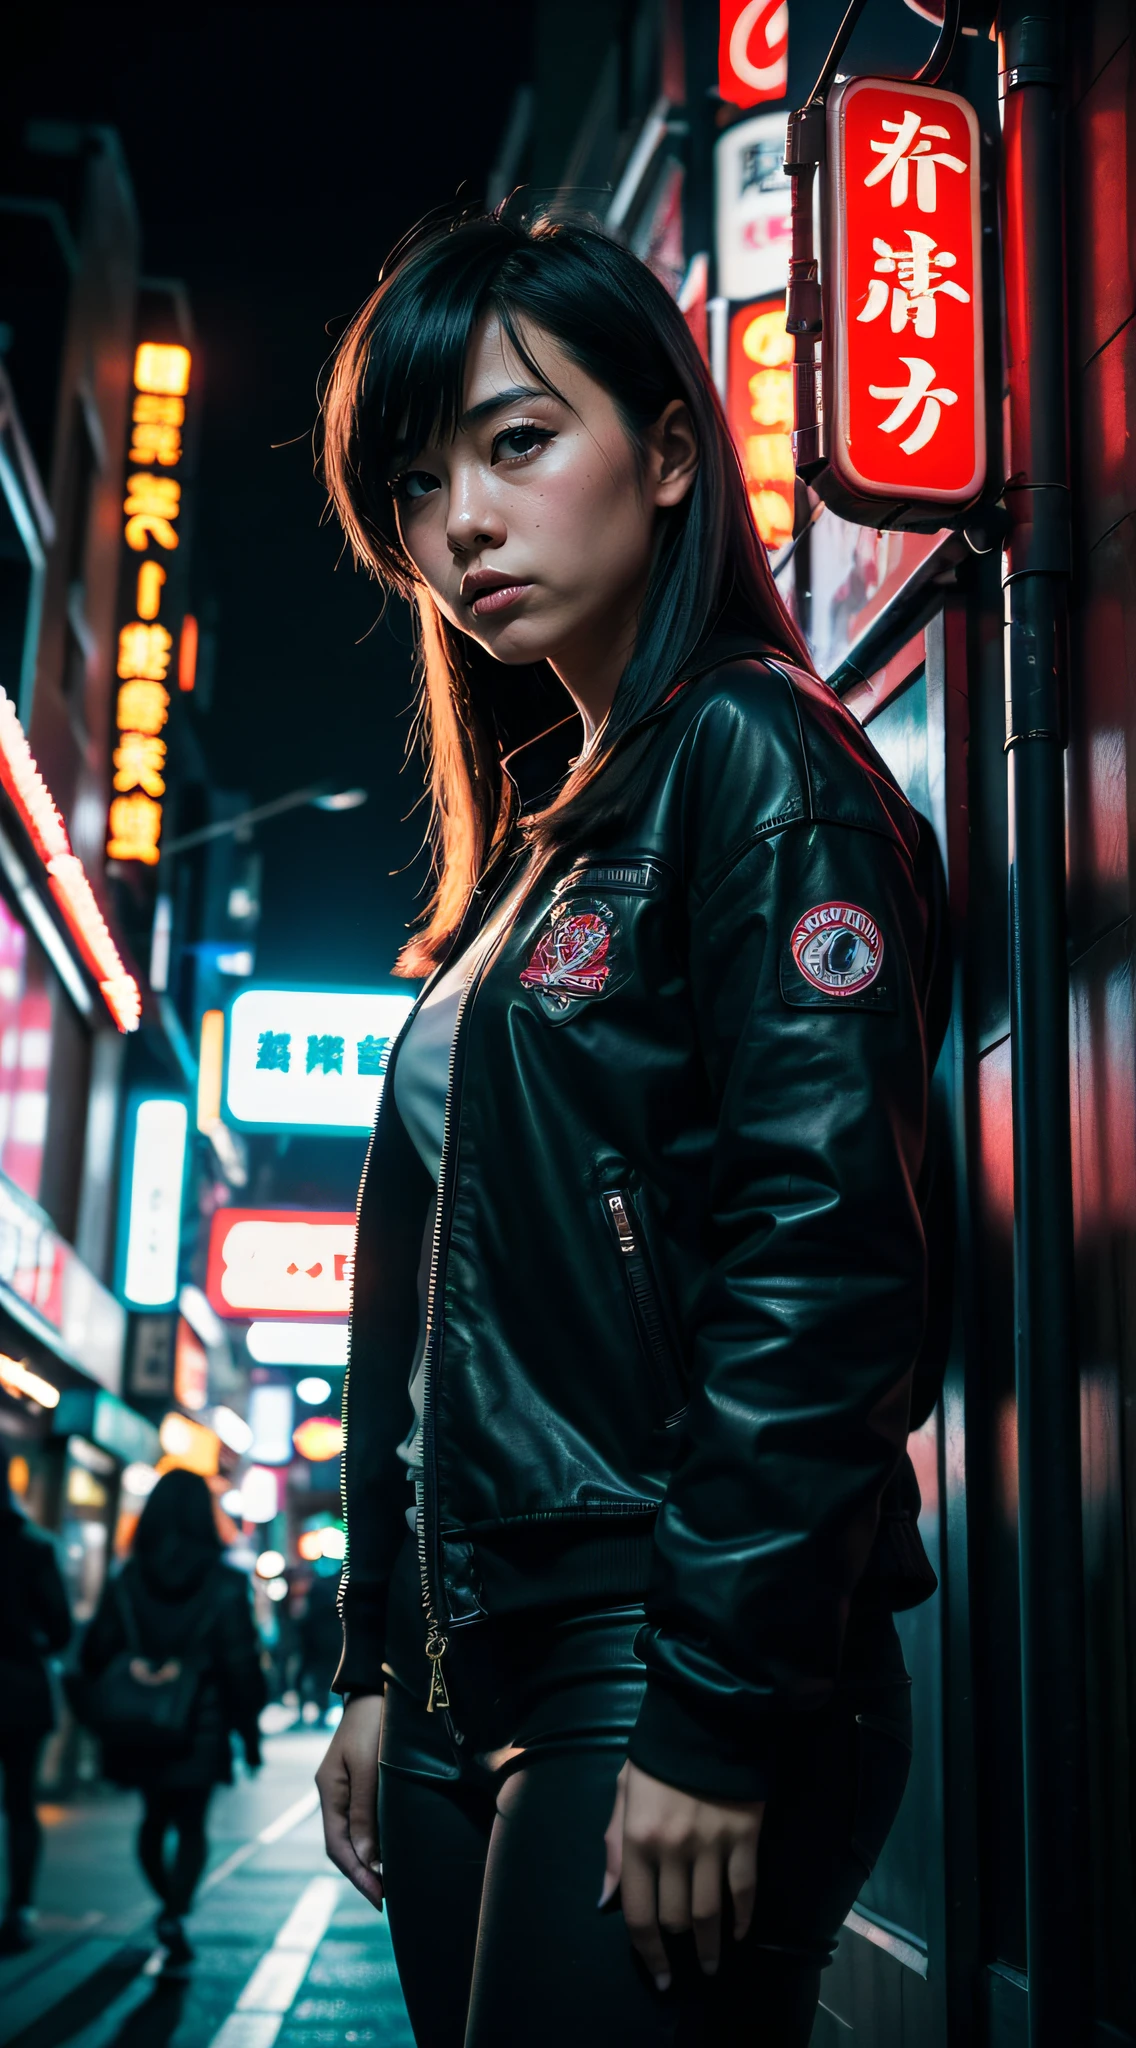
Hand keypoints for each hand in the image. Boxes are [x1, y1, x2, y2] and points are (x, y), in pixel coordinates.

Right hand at [315, 1694, 384, 1910]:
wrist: (378, 1686)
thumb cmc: (374, 1723)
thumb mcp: (370, 1768)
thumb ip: (365, 1813)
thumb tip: (367, 1859)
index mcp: (329, 1791)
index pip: (338, 1846)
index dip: (357, 1875)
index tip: (378, 1899)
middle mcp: (334, 1793)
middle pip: (343, 1845)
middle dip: (362, 1874)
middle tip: (385, 1901)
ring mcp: (346, 1786)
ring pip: (354, 1834)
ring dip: (369, 1860)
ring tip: (390, 1884)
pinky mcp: (362, 1779)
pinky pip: (364, 1819)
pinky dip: (375, 1840)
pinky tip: (389, 1851)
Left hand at [600, 1760, 762, 1987]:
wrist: (704, 1716)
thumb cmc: (657, 1756)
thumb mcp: (624, 1792)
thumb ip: (615, 1846)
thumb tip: (607, 1898)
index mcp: (638, 1839)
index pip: (640, 1914)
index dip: (648, 1953)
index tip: (659, 1977)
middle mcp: (673, 1849)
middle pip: (677, 1918)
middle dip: (679, 1946)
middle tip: (685, 1963)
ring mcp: (712, 1844)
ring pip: (711, 1912)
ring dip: (712, 1946)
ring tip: (712, 1963)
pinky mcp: (744, 1836)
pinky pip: (745, 1889)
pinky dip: (743, 1917)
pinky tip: (739, 1932)